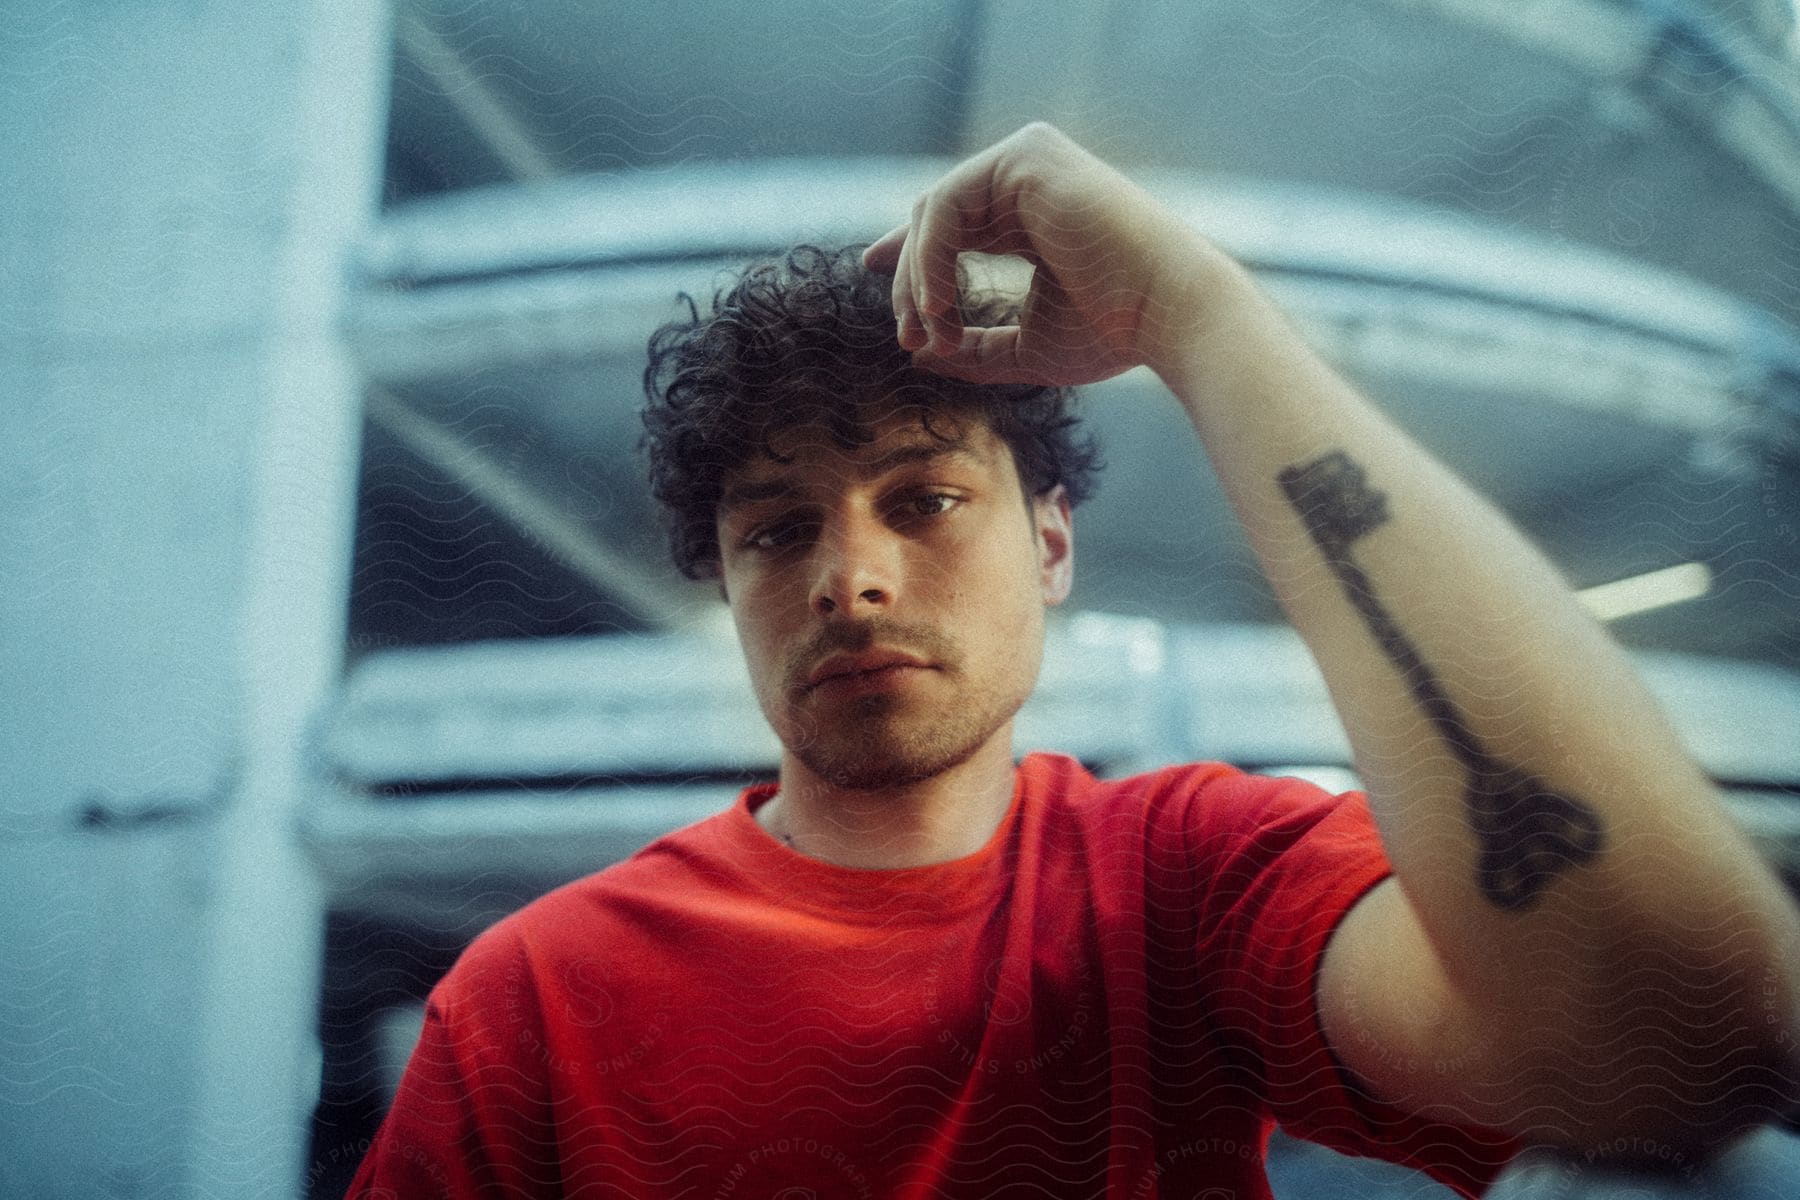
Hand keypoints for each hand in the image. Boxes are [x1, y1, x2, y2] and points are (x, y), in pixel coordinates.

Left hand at [862, 123, 1214, 386]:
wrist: (1167, 313)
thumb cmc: (1111, 335)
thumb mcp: (1027, 349)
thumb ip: (973, 349)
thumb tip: (918, 355)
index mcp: (1031, 216)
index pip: (954, 221)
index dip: (910, 250)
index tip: (870, 269)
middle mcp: (1028, 180)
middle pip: (934, 219)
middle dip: (908, 283)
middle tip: (909, 339)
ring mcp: (1029, 161)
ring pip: (932, 212)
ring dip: (917, 279)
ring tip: (928, 332)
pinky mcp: (1026, 155)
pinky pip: (945, 204)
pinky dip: (930, 258)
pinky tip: (937, 306)